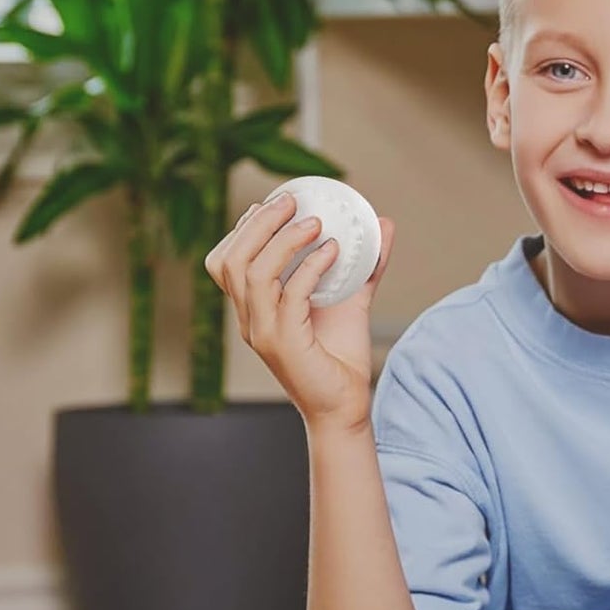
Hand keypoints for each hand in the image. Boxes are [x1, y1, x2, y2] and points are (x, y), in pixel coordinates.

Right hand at [203, 192, 394, 432]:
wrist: (344, 408)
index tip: (275, 204)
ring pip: (253, 273)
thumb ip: (365, 264)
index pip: (226, 262)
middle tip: (291, 202)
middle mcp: (250, 320)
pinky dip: (309, 268)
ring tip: (315, 223)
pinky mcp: (285, 343)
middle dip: (258, 224)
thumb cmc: (341, 359)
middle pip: (232, 260)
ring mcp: (263, 332)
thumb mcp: (352, 301)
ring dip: (283, 241)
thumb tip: (383, 224)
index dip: (244, 229)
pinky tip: (332, 252)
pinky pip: (289, 295)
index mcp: (253, 310)